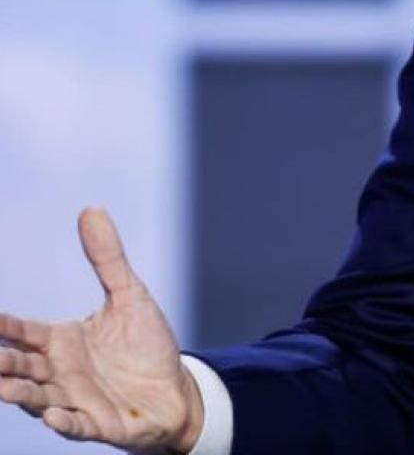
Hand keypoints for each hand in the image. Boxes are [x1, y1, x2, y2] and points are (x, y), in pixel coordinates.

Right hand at [0, 207, 203, 452]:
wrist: (176, 389)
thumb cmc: (146, 345)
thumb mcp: (130, 295)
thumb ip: (107, 258)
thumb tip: (90, 209)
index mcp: (62, 341)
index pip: (23, 331)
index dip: (3, 324)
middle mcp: (61, 372)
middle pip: (22, 366)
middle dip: (4, 363)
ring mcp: (76, 400)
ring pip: (38, 398)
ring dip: (21, 395)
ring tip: (4, 387)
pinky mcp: (98, 423)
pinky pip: (76, 425)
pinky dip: (64, 422)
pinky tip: (55, 415)